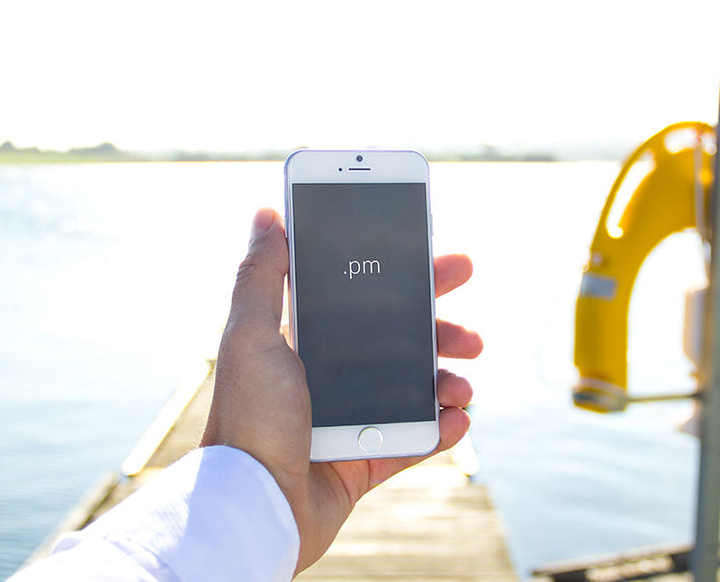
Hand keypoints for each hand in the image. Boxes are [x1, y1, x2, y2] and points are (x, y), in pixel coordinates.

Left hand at [201, 208, 482, 574]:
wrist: (252, 505)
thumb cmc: (247, 418)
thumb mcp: (249, 335)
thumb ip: (261, 275)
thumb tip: (266, 214)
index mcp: (306, 340)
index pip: (363, 296)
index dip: (404, 277)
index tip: (440, 260)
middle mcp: (331, 374)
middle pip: (399, 341)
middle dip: (441, 330)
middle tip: (472, 332)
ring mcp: (350, 416)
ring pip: (413, 388)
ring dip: (447, 381)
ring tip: (464, 385)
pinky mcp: (363, 458)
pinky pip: (413, 439)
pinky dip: (440, 429)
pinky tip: (456, 419)